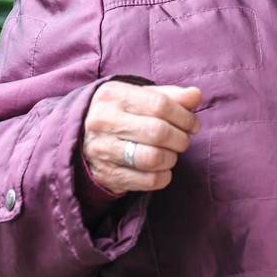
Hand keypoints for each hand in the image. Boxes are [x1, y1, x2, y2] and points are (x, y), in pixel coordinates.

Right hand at [82, 81, 201, 194]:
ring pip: (152, 158)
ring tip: (171, 153)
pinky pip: (146, 181)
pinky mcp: (106, 174)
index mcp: (113, 95)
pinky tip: (162, 169)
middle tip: (183, 140)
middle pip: (158, 132)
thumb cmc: (121, 112)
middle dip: (180, 138)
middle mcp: (103, 121)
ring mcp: (102, 149)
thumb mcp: (140, 96)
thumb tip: (195, 95)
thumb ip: (170, 95)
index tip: (193, 124)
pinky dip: (163, 177)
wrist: (81, 136)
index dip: (184, 116)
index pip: (159, 104)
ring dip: (171, 158)